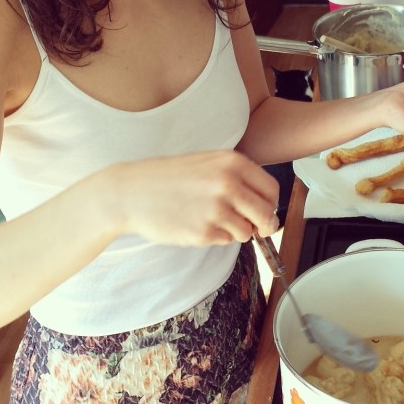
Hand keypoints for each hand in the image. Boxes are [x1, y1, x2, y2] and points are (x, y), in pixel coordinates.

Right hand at [111, 150, 279, 246]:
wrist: (132, 191)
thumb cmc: (170, 177)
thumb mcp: (207, 163)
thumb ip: (238, 178)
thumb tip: (265, 204)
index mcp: (232, 163)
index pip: (271, 190)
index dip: (271, 204)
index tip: (266, 211)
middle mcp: (228, 184)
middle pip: (266, 215)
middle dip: (264, 225)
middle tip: (256, 228)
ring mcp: (216, 209)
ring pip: (247, 232)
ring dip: (236, 231)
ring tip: (212, 218)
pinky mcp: (203, 232)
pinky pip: (225, 241)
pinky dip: (216, 236)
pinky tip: (197, 223)